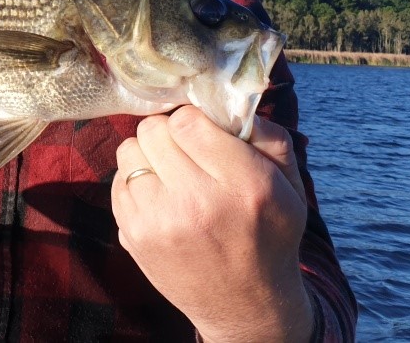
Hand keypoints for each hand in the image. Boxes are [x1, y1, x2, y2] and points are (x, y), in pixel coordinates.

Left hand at [111, 106, 314, 342]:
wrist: (245, 307)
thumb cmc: (270, 236)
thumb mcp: (291, 187)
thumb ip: (269, 137)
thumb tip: (232, 102)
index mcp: (243, 184)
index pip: (188, 121)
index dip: (193, 120)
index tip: (203, 133)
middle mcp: (197, 202)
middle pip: (153, 130)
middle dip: (169, 133)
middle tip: (186, 152)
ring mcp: (158, 222)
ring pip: (129, 149)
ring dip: (148, 155)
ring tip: (172, 174)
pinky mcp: (132, 236)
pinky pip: (118, 180)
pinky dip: (136, 181)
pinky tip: (161, 198)